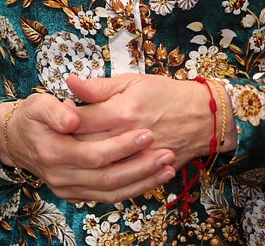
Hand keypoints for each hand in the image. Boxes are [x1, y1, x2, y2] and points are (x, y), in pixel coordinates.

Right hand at [0, 93, 175, 202]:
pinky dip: (131, 189)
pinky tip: (151, 179)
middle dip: (140, 167)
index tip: (146, 133)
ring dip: (142, 182)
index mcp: (53, 151)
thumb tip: (73, 116)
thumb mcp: (37, 104)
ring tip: (167, 169)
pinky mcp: (74, 194)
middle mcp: (60, 175)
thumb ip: (55, 110)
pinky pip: (107, 197)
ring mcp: (67, 188)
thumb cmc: (31, 117)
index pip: (94, 154)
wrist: (14, 140)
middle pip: (107, 177)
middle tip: (166, 153)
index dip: (122, 146)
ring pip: (111, 192)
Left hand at [67, 73, 217, 164]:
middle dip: (69, 141)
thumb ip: (98, 87)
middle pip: (86, 147)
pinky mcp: (148, 172)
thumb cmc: (166, 93)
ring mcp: (139, 159)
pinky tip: (94, 170)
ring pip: (101, 168)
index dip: (63, 118)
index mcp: (122, 113)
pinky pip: (121, 182)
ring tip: (75, 151)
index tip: (58, 113)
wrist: (205, 116)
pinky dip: (104, 178)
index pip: (79, 121)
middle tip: (60, 134)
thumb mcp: (131, 81)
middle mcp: (129, 139)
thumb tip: (69, 82)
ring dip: (84, 161)